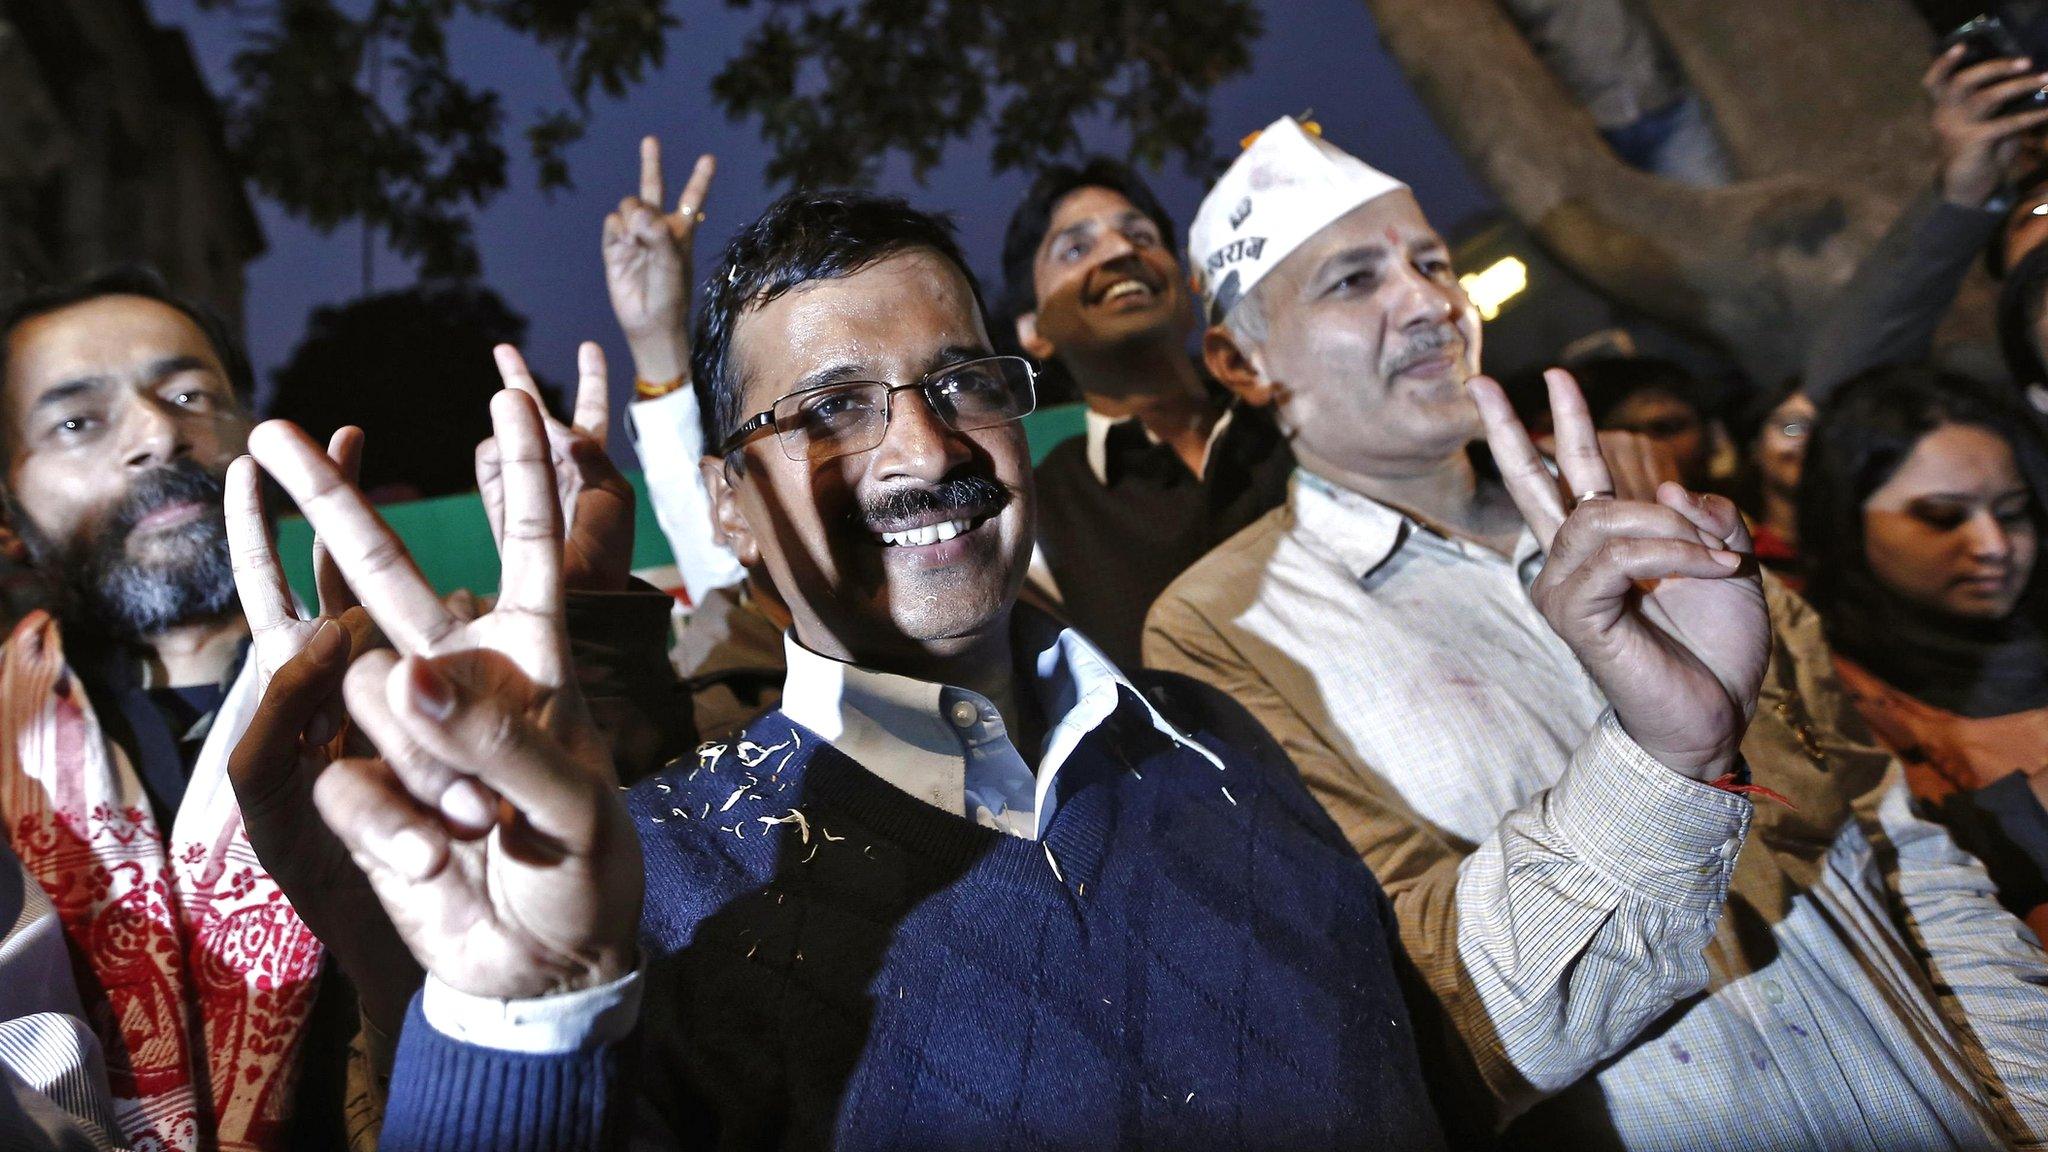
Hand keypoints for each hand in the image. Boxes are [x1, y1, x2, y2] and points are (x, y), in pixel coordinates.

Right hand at [246, 391, 642, 1000]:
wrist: (541, 960)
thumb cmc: (585, 869)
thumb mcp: (571, 808)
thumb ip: (499, 740)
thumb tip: (408, 671)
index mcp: (532, 658)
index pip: (526, 548)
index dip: (522, 472)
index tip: (508, 397)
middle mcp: (461, 675)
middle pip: (391, 575)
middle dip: (337, 504)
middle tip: (276, 433)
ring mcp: (404, 729)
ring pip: (364, 697)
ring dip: (420, 769)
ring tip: (478, 828)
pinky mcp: (360, 785)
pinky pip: (340, 776)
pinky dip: (386, 822)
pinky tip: (434, 857)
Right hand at [476, 343, 635, 591]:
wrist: (575, 591)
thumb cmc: (608, 547)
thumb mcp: (615, 494)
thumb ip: (590, 451)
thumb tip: (555, 427)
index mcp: (595, 461)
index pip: (592, 410)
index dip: (591, 378)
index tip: (589, 347)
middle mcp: (558, 464)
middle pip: (538, 411)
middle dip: (520, 379)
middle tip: (501, 349)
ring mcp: (524, 477)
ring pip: (510, 432)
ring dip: (520, 434)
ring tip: (536, 469)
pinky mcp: (496, 494)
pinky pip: (488, 456)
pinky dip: (500, 457)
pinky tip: (515, 478)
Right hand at [603, 135, 715, 385]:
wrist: (650, 322)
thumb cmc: (671, 294)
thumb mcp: (672, 263)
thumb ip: (658, 233)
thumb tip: (637, 212)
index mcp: (681, 229)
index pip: (692, 198)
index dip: (700, 178)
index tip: (709, 158)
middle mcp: (658, 227)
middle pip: (654, 187)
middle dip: (651, 163)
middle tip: (650, 140)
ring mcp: (635, 235)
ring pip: (629, 205)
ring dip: (634, 216)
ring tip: (640, 241)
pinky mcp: (614, 246)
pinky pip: (612, 224)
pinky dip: (618, 232)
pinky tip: (625, 247)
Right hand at [1470, 369, 1768, 780]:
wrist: (1716, 715)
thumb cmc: (1718, 647)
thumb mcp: (1732, 563)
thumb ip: (1707, 519)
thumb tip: (1667, 488)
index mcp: (1605, 547)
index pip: (1571, 477)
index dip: (1565, 424)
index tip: (1553, 376)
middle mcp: (1573, 563)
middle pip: (1531, 484)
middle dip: (1510, 429)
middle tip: (1481, 382)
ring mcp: (1567, 589)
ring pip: (1600, 518)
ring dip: (1671, 530)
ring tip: (1719, 559)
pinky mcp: (1575, 616)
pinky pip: (1616, 557)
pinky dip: (1670, 554)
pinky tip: (1710, 570)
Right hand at [1927, 44, 2047, 207]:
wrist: (1967, 191)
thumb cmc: (1978, 154)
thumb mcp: (1983, 125)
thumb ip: (1995, 106)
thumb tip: (2026, 83)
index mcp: (1942, 110)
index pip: (1934, 82)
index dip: (1944, 63)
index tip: (1962, 46)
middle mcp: (1944, 116)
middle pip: (1962, 82)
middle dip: (1995, 67)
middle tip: (2025, 62)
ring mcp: (1956, 129)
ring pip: (1986, 97)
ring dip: (2019, 85)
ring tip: (2043, 78)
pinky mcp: (1973, 142)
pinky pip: (2006, 123)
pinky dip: (2030, 116)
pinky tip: (2047, 112)